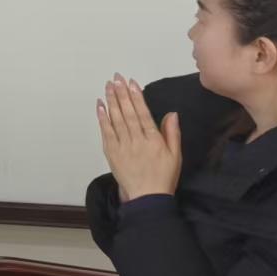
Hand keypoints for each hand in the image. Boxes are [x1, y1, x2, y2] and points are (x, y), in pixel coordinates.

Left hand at [98, 76, 181, 200]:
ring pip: (116, 119)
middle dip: (121, 94)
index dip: (136, 97)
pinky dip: (102, 118)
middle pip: (127, 113)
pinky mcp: (111, 153)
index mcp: (153, 140)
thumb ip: (172, 133)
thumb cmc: (164, 176)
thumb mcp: (175, 155)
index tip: (131, 83)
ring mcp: (122, 146)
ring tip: (108, 86)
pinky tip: (100, 106)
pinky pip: (106, 132)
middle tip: (116, 78)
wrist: (147, 197)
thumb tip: (172, 113)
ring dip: (111, 101)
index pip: (143, 114)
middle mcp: (136, 141)